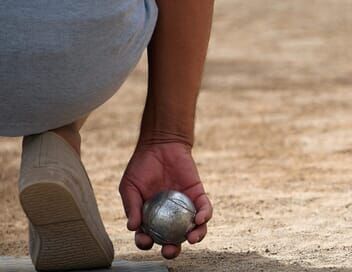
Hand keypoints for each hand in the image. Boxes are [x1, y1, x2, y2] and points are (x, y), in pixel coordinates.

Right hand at [119, 142, 212, 258]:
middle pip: (172, 238)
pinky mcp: (197, 196)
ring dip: (194, 237)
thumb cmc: (142, 166)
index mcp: (150, 216)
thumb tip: (132, 227)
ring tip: (191, 239)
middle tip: (170, 250)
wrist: (160, 145)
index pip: (148, 236)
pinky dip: (204, 216)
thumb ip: (131, 206)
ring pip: (192, 228)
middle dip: (173, 249)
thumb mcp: (129, 186)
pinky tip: (199, 220)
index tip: (146, 241)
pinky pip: (204, 209)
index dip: (147, 243)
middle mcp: (168, 216)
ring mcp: (184, 207)